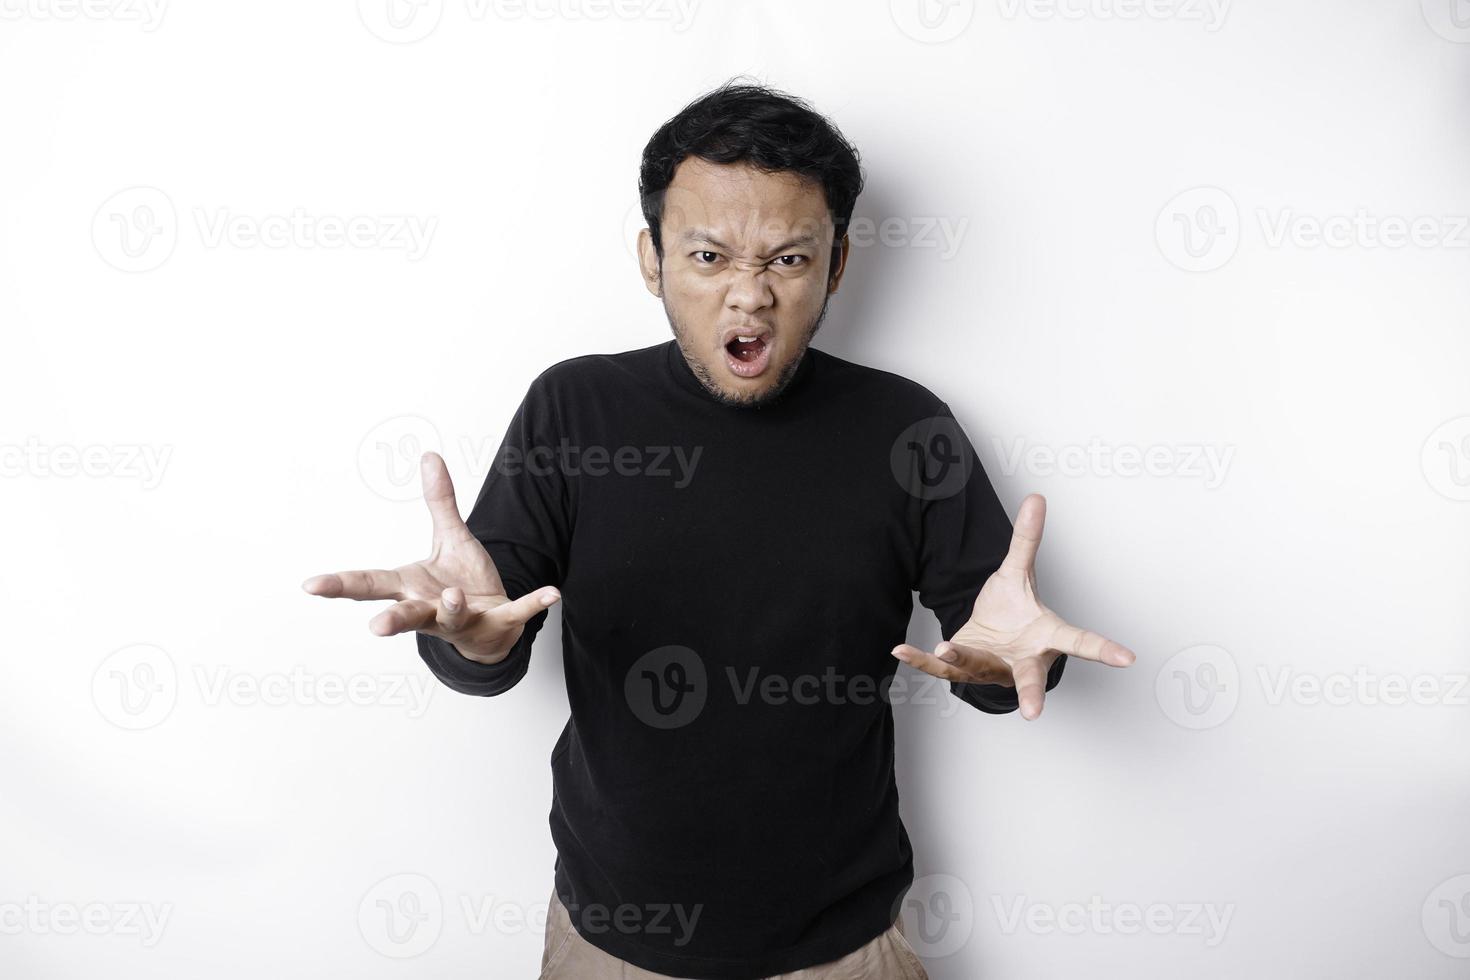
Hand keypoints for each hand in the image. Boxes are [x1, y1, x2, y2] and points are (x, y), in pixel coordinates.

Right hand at [301, 451, 560, 663]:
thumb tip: (430, 456)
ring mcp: (464, 620)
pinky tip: (552, 593)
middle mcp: (431, 610)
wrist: (494, 630)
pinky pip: (516, 614)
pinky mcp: (499, 622)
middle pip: (407, 616)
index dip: (340, 586)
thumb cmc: (462, 586)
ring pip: (452, 619)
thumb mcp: (450, 539)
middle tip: (376, 627)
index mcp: (412, 589)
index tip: (310, 585)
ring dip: (452, 609)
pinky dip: (533, 604)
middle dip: (393, 621)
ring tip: (452, 598)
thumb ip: (440, 502)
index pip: (370, 585)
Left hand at [891, 493, 1133, 719]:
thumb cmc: (1012, 611)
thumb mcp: (1017, 572)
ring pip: (978, 668)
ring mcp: (992, 668)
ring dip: (962, 659)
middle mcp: (1022, 659)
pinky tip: (900, 651)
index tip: (1129, 659)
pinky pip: (941, 668)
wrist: (989, 638)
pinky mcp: (963, 669)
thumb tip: (1036, 497)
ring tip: (945, 647)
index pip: (1078, 641)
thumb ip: (1026, 539)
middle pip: (1029, 677)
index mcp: (1045, 636)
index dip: (1104, 650)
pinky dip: (922, 660)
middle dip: (1030, 693)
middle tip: (1033, 711)